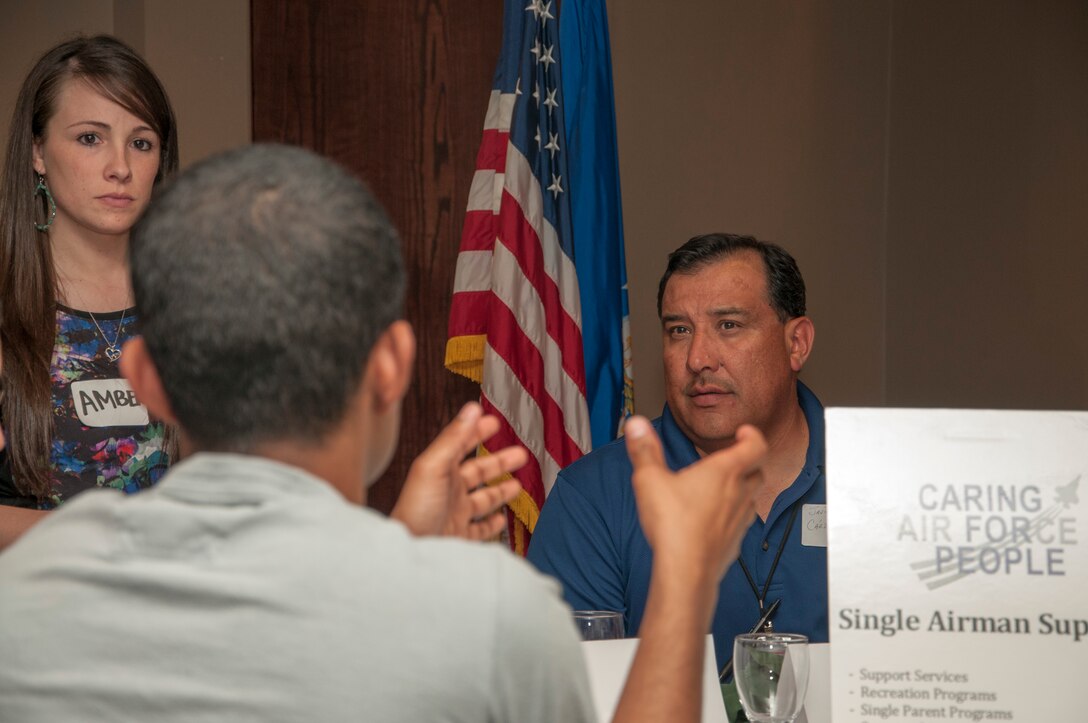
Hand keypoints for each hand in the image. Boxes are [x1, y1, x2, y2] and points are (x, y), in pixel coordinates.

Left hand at [391, 402, 525, 538]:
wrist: (411, 550)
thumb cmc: (417, 509)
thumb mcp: (434, 466)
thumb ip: (454, 437)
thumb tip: (472, 408)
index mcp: (441, 470)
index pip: (462, 445)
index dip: (477, 432)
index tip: (493, 422)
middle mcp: (448, 491)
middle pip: (479, 472)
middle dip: (500, 462)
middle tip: (520, 453)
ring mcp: (455, 515)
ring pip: (483, 500)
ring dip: (500, 491)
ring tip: (517, 485)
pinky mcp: (460, 537)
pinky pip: (480, 529)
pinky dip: (492, 523)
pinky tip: (500, 519)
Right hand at [624, 417, 765, 582]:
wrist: (687, 570)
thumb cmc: (674, 525)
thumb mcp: (649, 479)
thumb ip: (644, 450)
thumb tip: (636, 425)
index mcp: (724, 472)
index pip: (755, 445)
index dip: (752, 435)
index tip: (743, 432)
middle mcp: (739, 493)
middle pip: (758, 471)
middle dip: (749, 461)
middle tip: (733, 457)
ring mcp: (740, 519)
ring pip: (752, 497)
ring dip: (743, 488)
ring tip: (724, 486)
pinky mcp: (735, 541)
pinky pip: (741, 522)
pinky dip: (733, 513)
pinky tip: (715, 518)